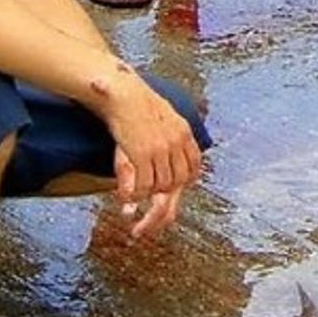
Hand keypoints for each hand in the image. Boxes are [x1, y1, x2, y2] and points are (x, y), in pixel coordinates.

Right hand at [103, 71, 202, 239]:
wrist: (123, 92)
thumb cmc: (136, 105)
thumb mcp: (161, 119)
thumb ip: (168, 139)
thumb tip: (165, 158)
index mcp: (182, 131)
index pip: (194, 164)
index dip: (185, 181)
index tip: (175, 193)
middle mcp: (175, 141)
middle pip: (178, 181)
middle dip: (166, 204)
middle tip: (152, 224)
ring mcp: (159, 148)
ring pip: (160, 186)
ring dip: (149, 202)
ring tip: (138, 217)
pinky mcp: (141, 154)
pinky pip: (141, 185)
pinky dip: (133, 197)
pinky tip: (125, 203)